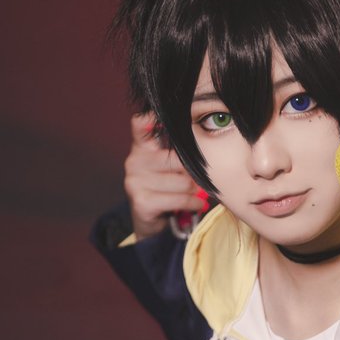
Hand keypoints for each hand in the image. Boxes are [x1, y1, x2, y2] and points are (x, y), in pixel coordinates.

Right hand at [124, 113, 207, 239]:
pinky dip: (194, 203)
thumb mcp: (167, 166)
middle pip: (177, 160)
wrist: (150, 221)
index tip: (166, 117)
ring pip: (182, 182)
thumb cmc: (165, 189)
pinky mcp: (142, 201)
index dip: (152, 117)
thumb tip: (205, 144)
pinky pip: (179, 199)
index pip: (140, 123)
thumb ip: (177, 152)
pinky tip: (198, 204)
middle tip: (199, 179)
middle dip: (193, 173)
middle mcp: (134, 161)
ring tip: (198, 194)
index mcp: (141, 147)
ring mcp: (135, 181)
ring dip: (195, 191)